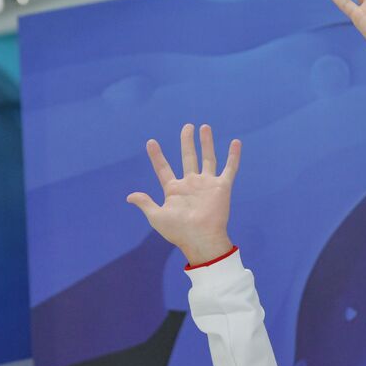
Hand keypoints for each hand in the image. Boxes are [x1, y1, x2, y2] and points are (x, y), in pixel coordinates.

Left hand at [127, 124, 237, 266]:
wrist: (200, 238)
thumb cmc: (178, 230)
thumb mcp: (157, 216)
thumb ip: (145, 203)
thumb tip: (130, 196)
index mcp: (174, 190)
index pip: (163, 169)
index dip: (157, 156)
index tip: (151, 142)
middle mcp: (191, 183)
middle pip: (188, 157)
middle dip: (187, 142)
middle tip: (187, 127)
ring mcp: (207, 184)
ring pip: (208, 158)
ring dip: (206, 143)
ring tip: (204, 127)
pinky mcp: (222, 187)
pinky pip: (230, 169)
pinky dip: (234, 156)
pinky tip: (236, 142)